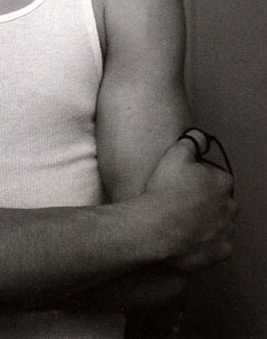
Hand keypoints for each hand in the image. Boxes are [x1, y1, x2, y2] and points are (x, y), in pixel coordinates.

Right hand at [143, 130, 237, 271]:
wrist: (157, 227)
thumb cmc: (165, 189)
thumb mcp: (175, 154)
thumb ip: (193, 141)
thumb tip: (202, 137)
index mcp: (222, 182)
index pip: (219, 179)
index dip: (203, 182)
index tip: (188, 186)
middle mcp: (230, 206)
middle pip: (224, 202)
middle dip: (210, 203)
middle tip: (186, 204)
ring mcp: (228, 230)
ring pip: (223, 224)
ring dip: (211, 223)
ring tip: (187, 223)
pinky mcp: (222, 251)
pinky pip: (219, 245)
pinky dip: (209, 242)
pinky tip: (191, 239)